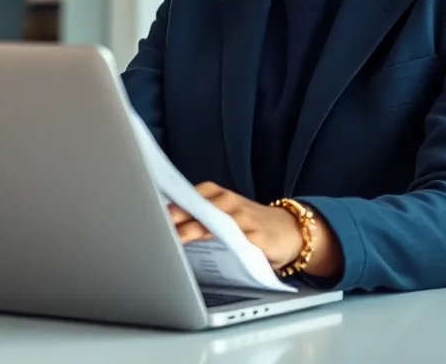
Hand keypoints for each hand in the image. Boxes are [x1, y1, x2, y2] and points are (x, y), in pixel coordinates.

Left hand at [169, 182, 337, 276]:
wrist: (292, 231)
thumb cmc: (251, 222)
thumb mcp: (227, 212)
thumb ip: (202, 215)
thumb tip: (166, 222)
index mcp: (219, 195)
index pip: (192, 195)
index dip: (173, 203)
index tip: (154, 211)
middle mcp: (229, 203)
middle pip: (199, 208)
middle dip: (178, 217)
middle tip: (159, 225)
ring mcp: (243, 220)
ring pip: (213, 223)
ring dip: (192, 230)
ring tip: (175, 238)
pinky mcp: (256, 238)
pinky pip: (235, 242)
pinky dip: (221, 245)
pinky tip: (207, 252)